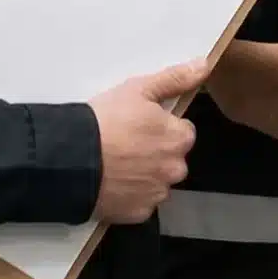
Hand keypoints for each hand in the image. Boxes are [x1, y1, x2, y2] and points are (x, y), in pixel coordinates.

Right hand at [89, 60, 209, 224]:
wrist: (73, 159)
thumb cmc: (106, 121)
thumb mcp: (138, 89)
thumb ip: (175, 79)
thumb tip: (205, 65)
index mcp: (179, 139)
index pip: (182, 132)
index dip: (161, 128)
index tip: (139, 125)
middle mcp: (175, 169)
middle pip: (171, 160)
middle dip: (155, 154)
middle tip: (125, 145)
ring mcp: (157, 194)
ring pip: (156, 183)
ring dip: (143, 176)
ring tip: (115, 165)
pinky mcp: (138, 213)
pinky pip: (139, 203)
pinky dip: (129, 196)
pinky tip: (111, 183)